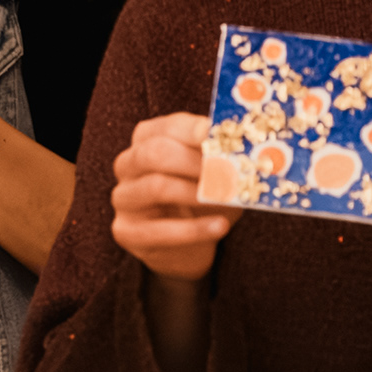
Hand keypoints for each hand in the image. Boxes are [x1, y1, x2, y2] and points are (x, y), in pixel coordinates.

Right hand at [108, 113, 234, 284]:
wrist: (189, 244)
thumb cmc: (202, 199)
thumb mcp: (214, 173)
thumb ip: (222, 158)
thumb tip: (248, 148)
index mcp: (146, 140)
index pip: (165, 128)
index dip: (192, 130)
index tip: (217, 135)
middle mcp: (127, 165)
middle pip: (153, 154)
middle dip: (193, 161)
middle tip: (226, 171)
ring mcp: (123, 198)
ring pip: (154, 188)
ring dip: (195, 193)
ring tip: (225, 198)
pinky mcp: (125, 231)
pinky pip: (158, 230)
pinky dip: (194, 229)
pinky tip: (220, 227)